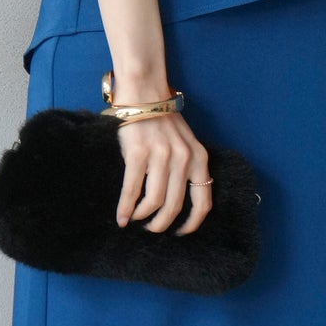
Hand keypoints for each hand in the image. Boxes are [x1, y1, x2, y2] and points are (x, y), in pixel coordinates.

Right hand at [115, 112, 212, 235]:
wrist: (144, 92)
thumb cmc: (163, 119)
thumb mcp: (186, 142)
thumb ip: (187, 165)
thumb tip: (178, 199)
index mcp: (199, 158)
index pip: (203, 202)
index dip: (192, 224)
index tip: (180, 233)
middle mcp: (183, 159)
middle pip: (174, 207)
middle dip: (161, 224)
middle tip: (151, 229)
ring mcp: (161, 156)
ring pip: (154, 202)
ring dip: (143, 217)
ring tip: (135, 220)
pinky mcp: (138, 154)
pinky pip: (133, 190)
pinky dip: (126, 208)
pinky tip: (122, 218)